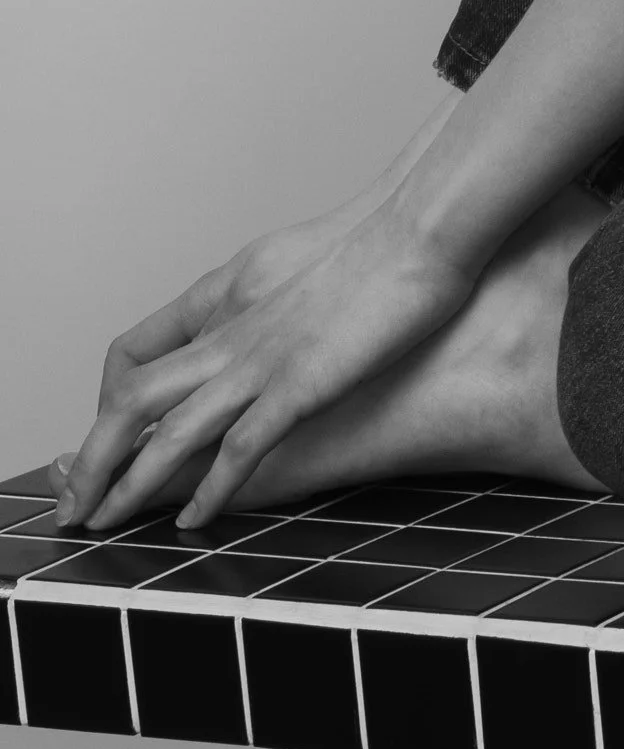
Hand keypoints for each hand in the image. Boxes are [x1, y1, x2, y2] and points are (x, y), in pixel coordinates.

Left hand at [61, 98, 463, 504]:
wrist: (423, 225)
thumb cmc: (383, 235)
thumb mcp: (300, 256)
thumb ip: (269, 291)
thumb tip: (265, 315)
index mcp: (228, 290)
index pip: (137, 349)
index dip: (109, 398)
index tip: (110, 434)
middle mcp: (231, 327)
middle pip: (130, 398)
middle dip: (92, 458)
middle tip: (75, 502)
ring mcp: (261, 359)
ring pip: (166, 432)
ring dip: (126, 485)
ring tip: (104, 523)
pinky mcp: (301, 385)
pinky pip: (237, 450)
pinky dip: (209, 491)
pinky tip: (194, 521)